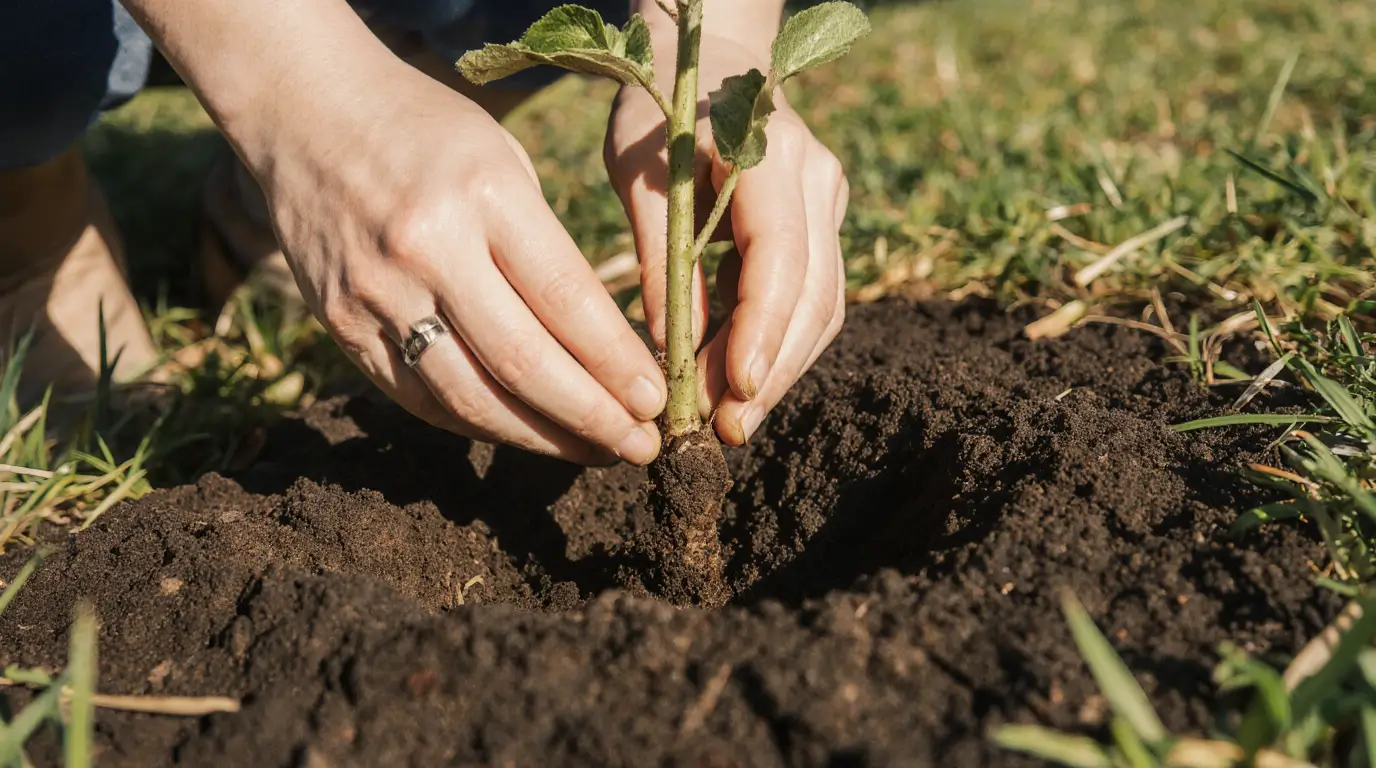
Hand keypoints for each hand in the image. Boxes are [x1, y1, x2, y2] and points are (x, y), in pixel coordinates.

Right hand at [243, 59, 665, 465]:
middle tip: (641, 446)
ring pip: (469, 397)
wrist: (300, 104)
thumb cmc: (426, 128)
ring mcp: (375, 291)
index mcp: (483, 192)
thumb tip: (606, 347)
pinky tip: (523, 432)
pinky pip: (418, 397)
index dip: (618, 362)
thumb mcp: (503, 159)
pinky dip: (478, 424)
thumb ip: (544, 248)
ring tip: (593, 451)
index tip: (657, 400)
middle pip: (523, 362)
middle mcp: (426, 246)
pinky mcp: (339, 323)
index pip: (567, 299)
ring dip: (540, 438)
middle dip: (592, 417)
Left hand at [606, 34, 848, 445]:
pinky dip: (782, 344)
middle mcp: (816, 177)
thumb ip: (659, 257)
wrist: (709, 61)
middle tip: (724, 429)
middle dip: (772, 369)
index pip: (780, 256)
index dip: (760, 331)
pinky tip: (741, 379)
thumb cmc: (658, 114)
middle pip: (813, 295)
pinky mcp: (825, 222)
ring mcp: (830, 200)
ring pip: (824, 305)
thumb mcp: (636, 175)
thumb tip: (666, 350)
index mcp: (768, 153)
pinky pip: (816, 296)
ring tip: (729, 419)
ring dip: (781, 368)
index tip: (732, 393)